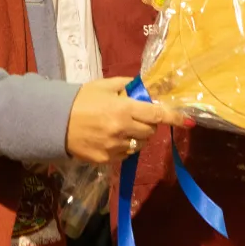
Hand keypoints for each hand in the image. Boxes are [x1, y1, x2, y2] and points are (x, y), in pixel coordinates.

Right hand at [66, 77, 189, 164]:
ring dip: (139, 135)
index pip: (156, 114)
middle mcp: (122, 130)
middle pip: (151, 131)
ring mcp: (114, 147)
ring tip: (123, 127)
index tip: (189, 121)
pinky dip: (126, 146)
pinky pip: (126, 154)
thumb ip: (128, 85)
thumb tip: (146, 88)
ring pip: (140, 144)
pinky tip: (112, 137)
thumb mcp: (104, 85)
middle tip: (137, 115)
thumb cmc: (80, 99)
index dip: (175, 118)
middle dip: (150, 123)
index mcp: (123, 109)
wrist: (54, 122)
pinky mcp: (107, 160)